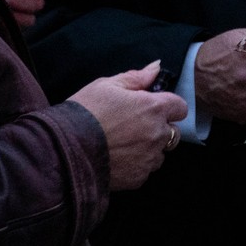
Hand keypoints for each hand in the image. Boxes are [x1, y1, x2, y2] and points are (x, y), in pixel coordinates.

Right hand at [68, 61, 187, 190]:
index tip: (153, 107)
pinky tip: (117, 158)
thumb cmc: (85, 112)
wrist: (65, 149)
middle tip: (134, 126)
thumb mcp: (106, 85)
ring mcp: (149, 158)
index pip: (180, 107)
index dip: (168, 106)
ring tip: (124, 144)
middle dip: (160, 128)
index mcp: (153, 108)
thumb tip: (156, 68)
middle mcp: (157, 134)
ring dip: (149, 148)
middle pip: (173, 132)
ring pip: (160, 153)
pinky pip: (145, 170)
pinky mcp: (138, 177)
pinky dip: (136, 165)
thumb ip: (136, 77)